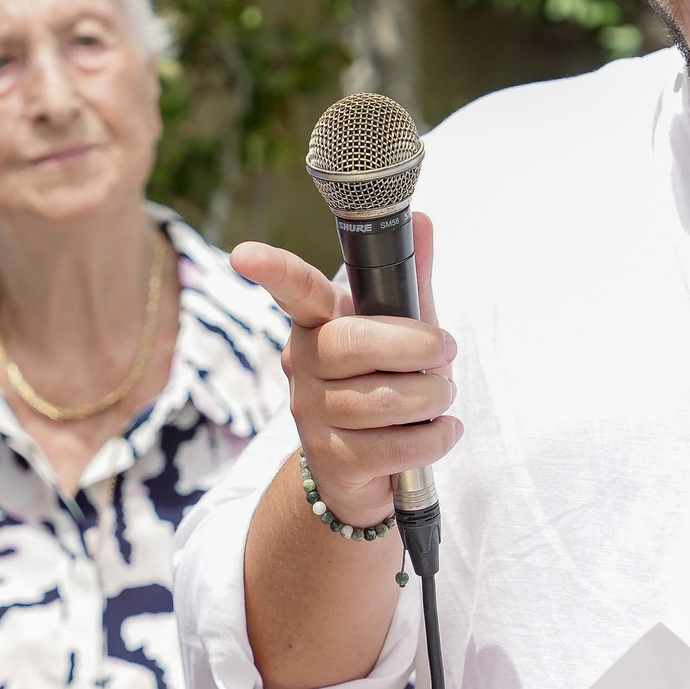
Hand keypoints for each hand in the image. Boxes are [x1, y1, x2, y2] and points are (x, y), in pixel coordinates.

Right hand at [231, 212, 460, 528]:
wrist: (364, 469)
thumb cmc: (384, 382)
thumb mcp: (402, 331)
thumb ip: (411, 280)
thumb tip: (420, 219)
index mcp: (318, 323)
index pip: (294, 291)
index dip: (272, 270)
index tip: (244, 255)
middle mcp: (303, 363)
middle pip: (355, 344)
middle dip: (417, 348)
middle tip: (445, 352)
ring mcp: (312, 414)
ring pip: (384, 399)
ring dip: (433, 397)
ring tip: (441, 397)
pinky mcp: (333, 459)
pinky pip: (398, 446)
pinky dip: (436, 437)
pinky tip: (440, 430)